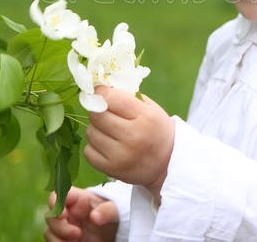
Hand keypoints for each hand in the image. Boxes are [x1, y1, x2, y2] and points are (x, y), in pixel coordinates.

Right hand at [43, 187, 117, 241]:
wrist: (118, 230)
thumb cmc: (116, 213)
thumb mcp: (116, 210)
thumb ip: (107, 210)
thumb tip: (94, 217)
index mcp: (77, 199)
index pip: (57, 196)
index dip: (55, 204)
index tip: (64, 215)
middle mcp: (68, 212)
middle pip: (50, 216)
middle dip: (60, 227)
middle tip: (78, 234)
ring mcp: (66, 227)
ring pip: (49, 232)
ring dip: (58, 239)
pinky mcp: (66, 240)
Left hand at [85, 86, 174, 200]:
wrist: (167, 164)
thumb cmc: (156, 130)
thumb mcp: (150, 109)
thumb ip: (127, 96)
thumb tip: (99, 86)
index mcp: (144, 117)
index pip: (111, 98)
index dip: (100, 92)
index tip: (99, 91)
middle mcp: (132, 136)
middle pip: (97, 115)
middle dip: (97, 110)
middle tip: (104, 112)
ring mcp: (121, 155)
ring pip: (91, 132)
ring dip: (96, 129)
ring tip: (109, 131)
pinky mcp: (111, 169)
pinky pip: (88, 151)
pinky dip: (94, 147)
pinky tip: (107, 145)